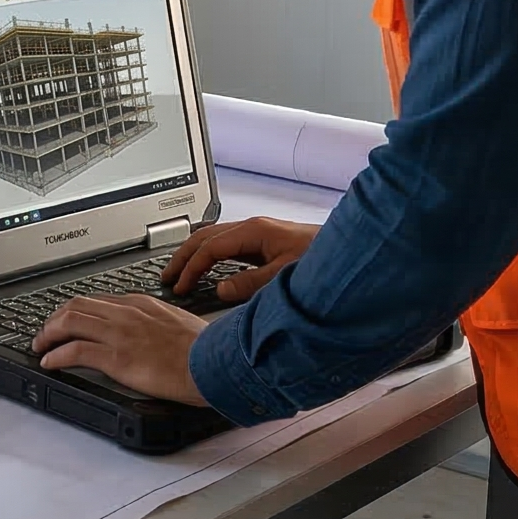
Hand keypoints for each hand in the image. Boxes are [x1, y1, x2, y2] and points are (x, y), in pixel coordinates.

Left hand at [31, 296, 209, 403]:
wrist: (215, 363)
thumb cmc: (206, 350)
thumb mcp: (179, 324)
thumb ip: (158, 323)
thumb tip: (149, 333)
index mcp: (142, 304)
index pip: (98, 300)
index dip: (75, 310)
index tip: (66, 320)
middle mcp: (127, 313)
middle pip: (76, 306)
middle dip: (54, 318)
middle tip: (45, 332)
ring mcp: (120, 334)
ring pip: (69, 323)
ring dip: (48, 334)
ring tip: (40, 346)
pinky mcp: (118, 357)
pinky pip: (75, 351)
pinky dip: (56, 356)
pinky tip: (49, 362)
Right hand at [162, 217, 318, 303]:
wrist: (350, 250)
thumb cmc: (324, 258)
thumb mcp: (285, 275)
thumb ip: (251, 283)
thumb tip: (221, 289)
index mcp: (253, 231)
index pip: (209, 248)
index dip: (191, 268)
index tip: (180, 286)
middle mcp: (252, 228)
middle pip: (204, 237)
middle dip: (182, 257)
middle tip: (166, 277)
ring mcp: (257, 233)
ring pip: (213, 239)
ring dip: (193, 255)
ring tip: (179, 273)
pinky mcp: (264, 242)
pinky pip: (226, 246)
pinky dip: (209, 256)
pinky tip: (207, 268)